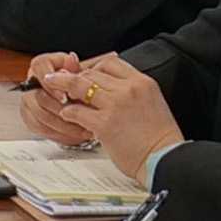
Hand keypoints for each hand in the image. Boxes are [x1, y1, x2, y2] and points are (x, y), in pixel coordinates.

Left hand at [48, 51, 183, 169]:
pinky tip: (67, 114)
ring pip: (80, 86)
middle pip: (92, 72)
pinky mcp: (104, 124)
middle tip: (63, 81)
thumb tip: (109, 89)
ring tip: (56, 90)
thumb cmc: (158, 137)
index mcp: (142, 82)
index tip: (85, 74)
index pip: (110, 62)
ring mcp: (115, 105)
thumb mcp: (151, 102)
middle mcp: (128, 89)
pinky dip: (68, 112)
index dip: (93, 67)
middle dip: (76, 77)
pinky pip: (77, 111)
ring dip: (64, 88)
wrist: (164, 158)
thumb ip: (131, 92)